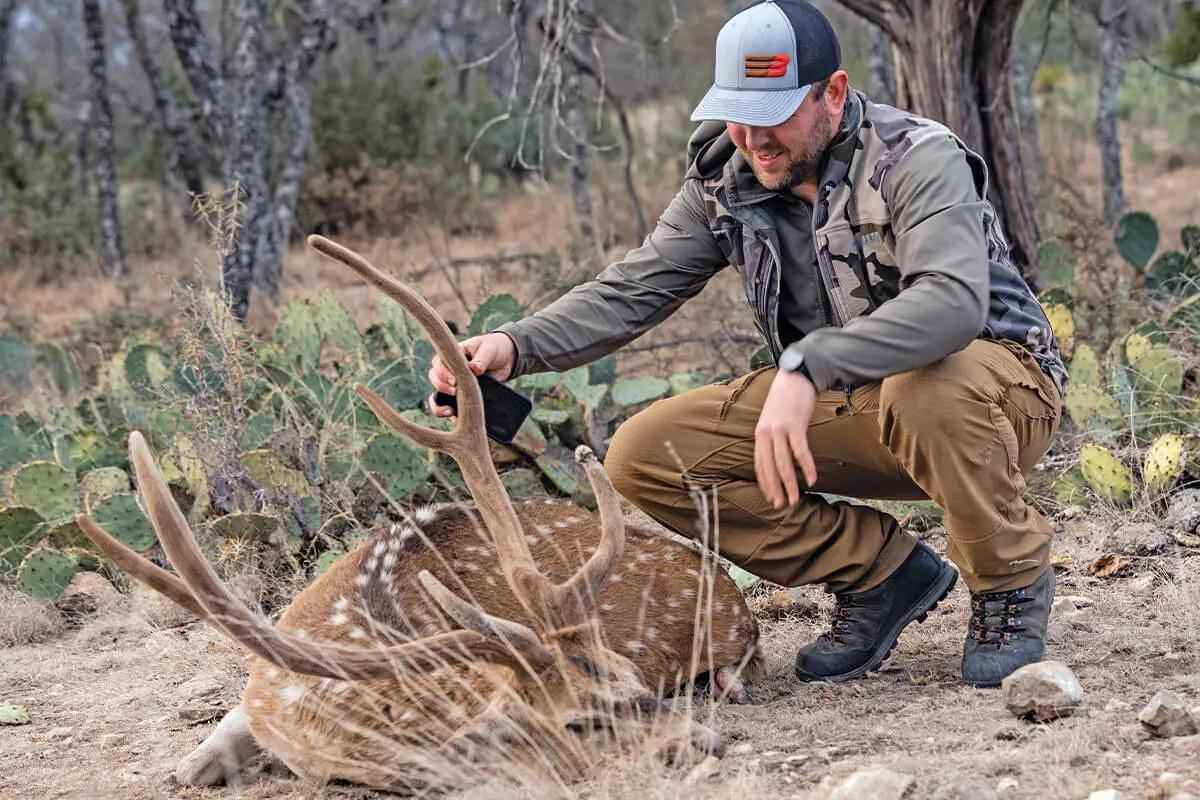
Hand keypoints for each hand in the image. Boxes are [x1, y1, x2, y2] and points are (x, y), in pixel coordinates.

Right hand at [427, 333, 516, 416]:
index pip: (438, 364)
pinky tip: (458, 420)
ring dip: (439, 406)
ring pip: (437, 397)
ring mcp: (453, 386)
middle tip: (454, 392)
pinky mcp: (462, 399)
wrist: (504, 359)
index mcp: (450, 356)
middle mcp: (448, 372)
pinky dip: (453, 416)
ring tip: (449, 412)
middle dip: (441, 388)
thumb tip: (474, 369)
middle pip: (435, 380)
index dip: (443, 373)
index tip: (455, 381)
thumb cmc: (492, 348)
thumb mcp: (488, 350)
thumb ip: (481, 359)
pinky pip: (452, 409)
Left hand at [754, 369, 818, 508]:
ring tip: (795, 499)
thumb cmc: (786, 399)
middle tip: (780, 505)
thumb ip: (773, 437)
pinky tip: (812, 479)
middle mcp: (765, 433)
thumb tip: (778, 455)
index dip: (764, 483)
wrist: (795, 376)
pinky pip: (800, 451)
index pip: (759, 464)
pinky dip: (806, 467)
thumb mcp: (773, 419)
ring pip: (783, 463)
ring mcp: (779, 429)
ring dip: (790, 484)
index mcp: (759, 434)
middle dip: (775, 489)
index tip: (770, 497)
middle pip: (769, 467)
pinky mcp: (794, 425)